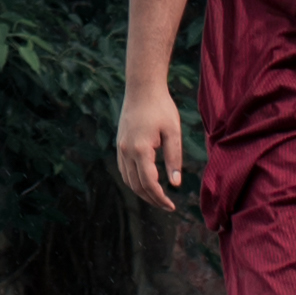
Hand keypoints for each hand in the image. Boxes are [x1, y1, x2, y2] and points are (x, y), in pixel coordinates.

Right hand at [115, 85, 185, 210]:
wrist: (142, 88)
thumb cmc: (161, 108)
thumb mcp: (174, 132)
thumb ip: (174, 159)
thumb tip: (175, 184)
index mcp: (140, 149)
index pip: (149, 183)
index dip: (160, 198)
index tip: (172, 206)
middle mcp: (126, 151)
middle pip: (136, 185)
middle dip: (151, 199)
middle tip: (167, 206)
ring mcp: (120, 148)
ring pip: (128, 179)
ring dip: (141, 192)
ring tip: (157, 197)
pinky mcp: (120, 143)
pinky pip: (124, 170)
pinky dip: (133, 181)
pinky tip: (145, 182)